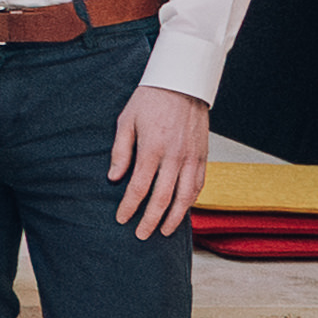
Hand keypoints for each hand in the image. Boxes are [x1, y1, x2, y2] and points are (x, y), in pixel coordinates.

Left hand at [107, 86, 211, 237]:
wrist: (182, 82)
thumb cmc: (149, 99)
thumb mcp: (126, 121)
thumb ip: (120, 151)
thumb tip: (114, 178)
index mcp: (152, 148)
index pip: (138, 187)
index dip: (129, 207)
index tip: (122, 219)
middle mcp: (174, 156)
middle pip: (162, 198)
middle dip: (150, 220)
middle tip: (141, 235)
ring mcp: (192, 157)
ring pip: (185, 196)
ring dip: (174, 217)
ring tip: (163, 231)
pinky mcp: (203, 155)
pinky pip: (199, 184)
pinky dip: (191, 201)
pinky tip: (183, 211)